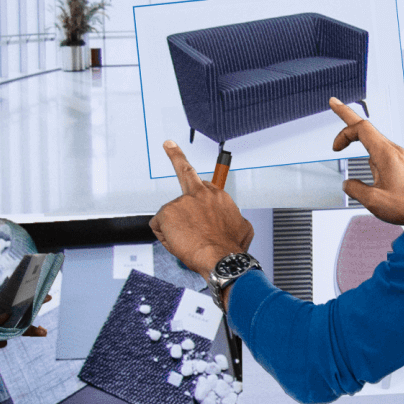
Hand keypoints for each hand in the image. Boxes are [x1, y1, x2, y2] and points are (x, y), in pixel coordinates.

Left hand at [149, 140, 255, 278]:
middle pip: (185, 172)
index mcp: (218, 197)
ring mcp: (183, 201)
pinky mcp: (168, 211)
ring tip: (190, 242)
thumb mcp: (243, 230)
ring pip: (171, 214)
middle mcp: (202, 194)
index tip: (192, 167)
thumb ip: (235, 219)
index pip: (206, 184)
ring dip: (176, 228)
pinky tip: (179, 243)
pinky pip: (159, 226)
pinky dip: (165, 237)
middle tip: (168, 144)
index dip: (200, 182)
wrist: (223, 259)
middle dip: (176, 157)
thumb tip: (237, 221)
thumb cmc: (231, 248)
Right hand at [329, 99, 403, 225]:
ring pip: (379, 147)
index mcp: (386, 154)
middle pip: (369, 129)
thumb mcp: (373, 201)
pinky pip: (390, 156)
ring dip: (368, 155)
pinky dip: (380, 160)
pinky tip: (386, 182)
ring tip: (377, 185)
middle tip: (335, 104)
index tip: (335, 147)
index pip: (361, 128)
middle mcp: (396, 151)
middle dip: (349, 118)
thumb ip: (355, 189)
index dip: (344, 133)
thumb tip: (348, 184)